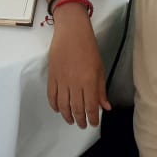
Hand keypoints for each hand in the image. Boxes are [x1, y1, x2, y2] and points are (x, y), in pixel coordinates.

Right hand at [47, 6, 111, 128]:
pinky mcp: (52, 75)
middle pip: (76, 108)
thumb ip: (101, 89)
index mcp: (89, 81)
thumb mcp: (100, 68)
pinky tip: (57, 109)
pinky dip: (54, 104)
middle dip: (80, 120)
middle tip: (82, 125)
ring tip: (70, 120)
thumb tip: (105, 107)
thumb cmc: (89, 48)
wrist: (71, 32)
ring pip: (62, 104)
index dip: (92, 118)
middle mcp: (75, 83)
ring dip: (67, 115)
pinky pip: (51, 94)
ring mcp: (61, 80)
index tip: (93, 123)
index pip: (91, 107)